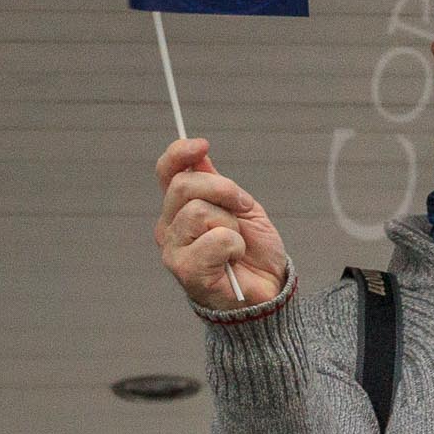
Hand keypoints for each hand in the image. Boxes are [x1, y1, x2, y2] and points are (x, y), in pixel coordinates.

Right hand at [154, 138, 288, 311]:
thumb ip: (218, 184)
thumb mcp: (242, 209)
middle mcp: (169, 226)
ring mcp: (173, 248)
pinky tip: (234, 259)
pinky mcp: (185, 270)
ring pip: (199, 212)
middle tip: (243, 207)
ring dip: (231, 224)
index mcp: (181, 208)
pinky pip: (215, 239)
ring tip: (237, 243)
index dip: (179, 154)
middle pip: (184, 186)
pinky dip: (235, 245)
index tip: (203, 144)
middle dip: (224, 190)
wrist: (267, 289)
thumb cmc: (253, 251)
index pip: (166, 172)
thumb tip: (200, 154)